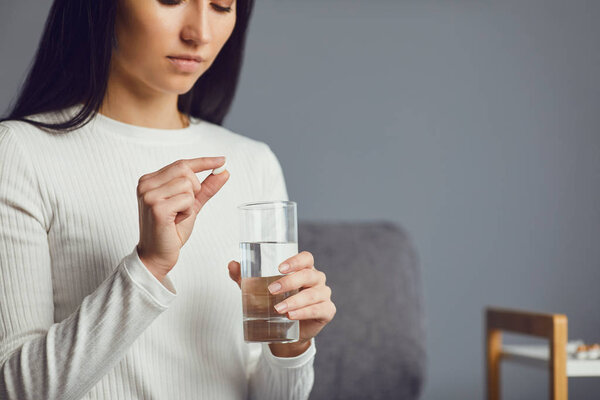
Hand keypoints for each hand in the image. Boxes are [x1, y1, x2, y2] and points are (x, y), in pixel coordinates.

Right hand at [137, 157, 228, 280]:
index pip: (181, 164)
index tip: (222, 160)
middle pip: (186, 171)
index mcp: (149, 180)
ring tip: (177, 216)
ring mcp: (149, 195)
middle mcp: (146, 184)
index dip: (204, 161)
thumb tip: (223, 171)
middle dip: (195, 189)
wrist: (157, 255)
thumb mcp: (191, 204)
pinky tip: (175, 221)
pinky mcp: (157, 207)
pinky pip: (187, 199)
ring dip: (190, 203)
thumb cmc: (171, 230)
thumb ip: (206, 188)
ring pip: (188, 185)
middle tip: (184, 207)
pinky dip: (188, 211)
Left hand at [228, 251, 335, 356]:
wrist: (285, 332)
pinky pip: (319, 309)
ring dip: (295, 300)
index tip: (279, 268)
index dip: (296, 261)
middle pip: (309, 275)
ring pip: (313, 294)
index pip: (306, 258)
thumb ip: (245, 277)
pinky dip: (305, 312)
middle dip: (290, 282)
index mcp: (304, 269)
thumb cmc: (274, 304)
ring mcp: (323, 295)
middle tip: (272, 290)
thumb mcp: (258, 290)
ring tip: (278, 308)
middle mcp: (316, 279)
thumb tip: (232, 264)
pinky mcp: (327, 311)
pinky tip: (291, 316)